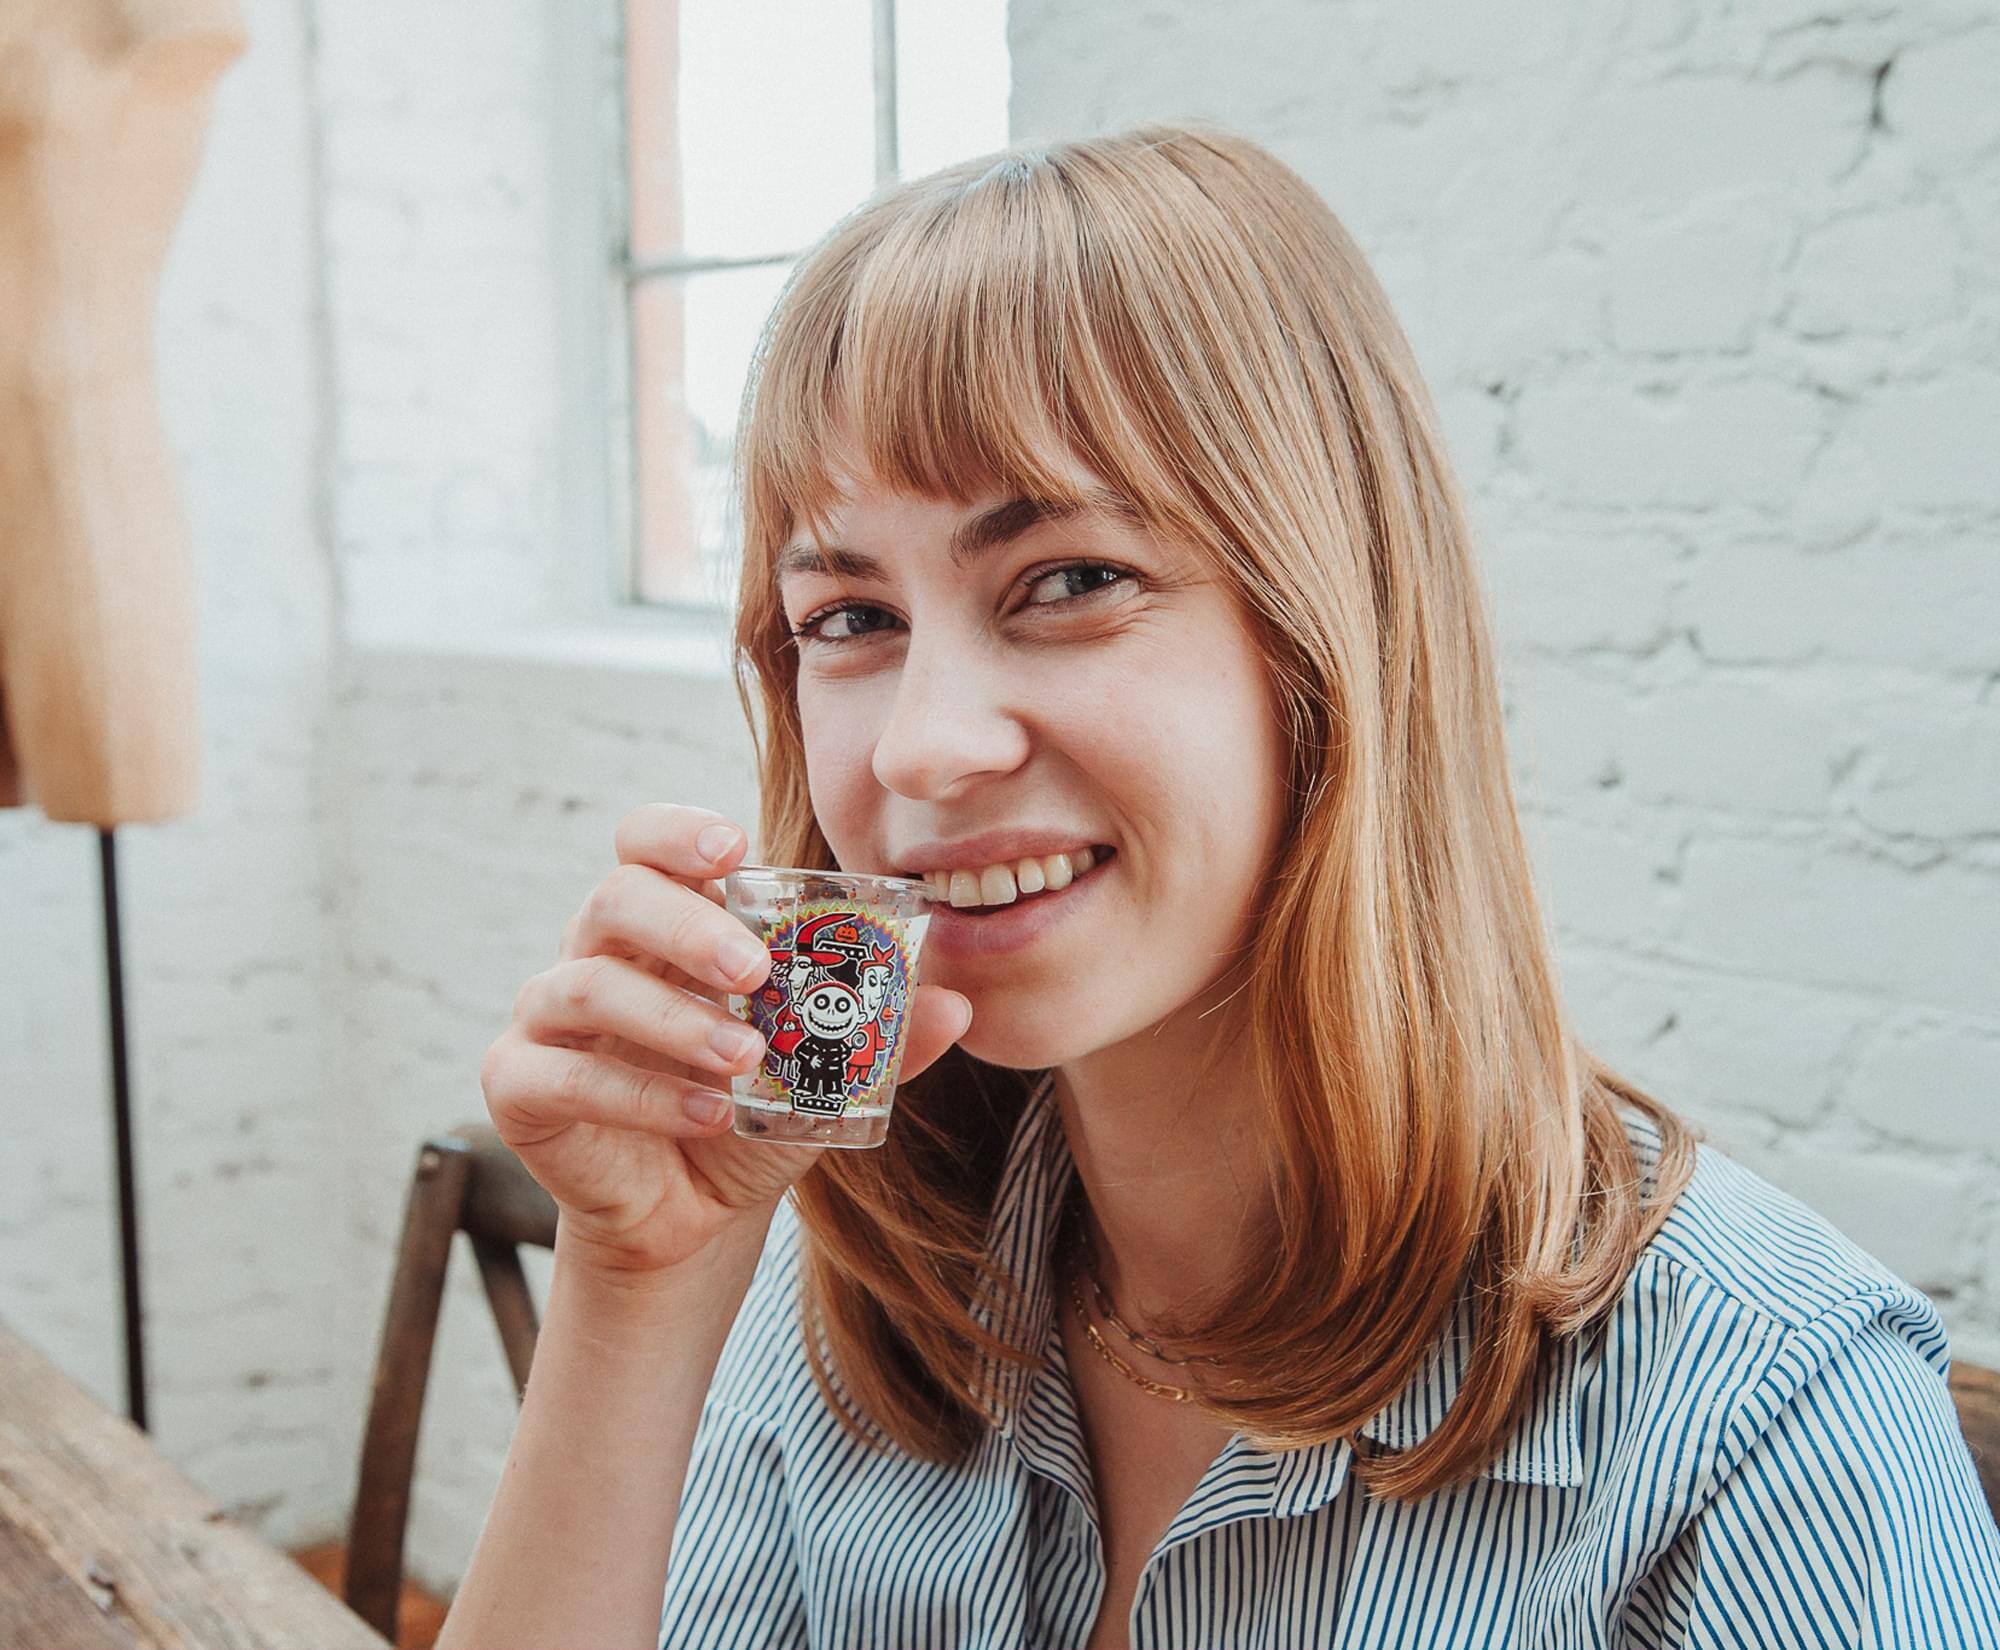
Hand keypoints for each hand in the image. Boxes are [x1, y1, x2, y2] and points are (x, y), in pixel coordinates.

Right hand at [479, 804, 970, 1276]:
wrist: (692, 1217)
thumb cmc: (747, 1114)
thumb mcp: (822, 1075)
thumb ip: (880, 1038)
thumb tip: (957, 1004)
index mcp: (660, 925)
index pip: (646, 843)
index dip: (678, 831)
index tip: (732, 846)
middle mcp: (594, 952)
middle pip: (615, 897)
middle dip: (689, 926)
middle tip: (755, 970)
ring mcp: (547, 1016)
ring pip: (590, 984)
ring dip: (676, 1019)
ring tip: (743, 1058)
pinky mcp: (520, 1084)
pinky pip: (567, 1072)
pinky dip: (641, 1092)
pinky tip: (704, 1113)